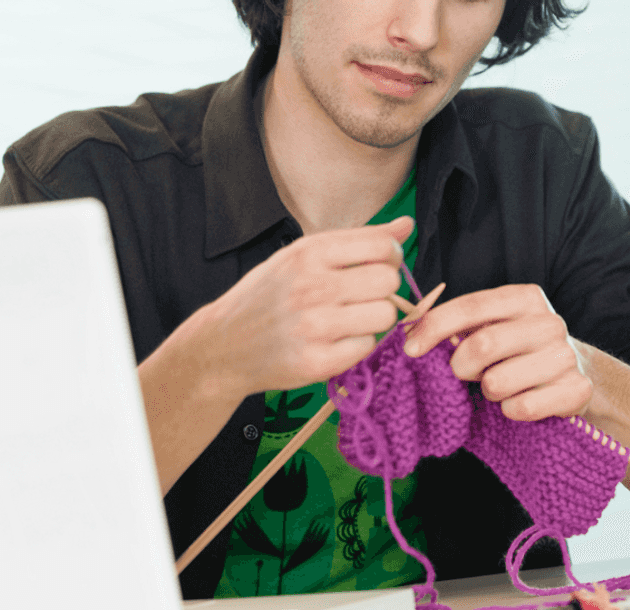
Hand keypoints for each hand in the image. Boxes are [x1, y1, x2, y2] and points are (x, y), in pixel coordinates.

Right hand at [205, 216, 414, 395]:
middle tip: (360, 298)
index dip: (389, 259)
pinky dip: (356, 346)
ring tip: (347, 321)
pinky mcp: (315, 362)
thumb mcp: (301, 256)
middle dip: (382, 291)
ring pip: (383, 316)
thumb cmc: (268, 296)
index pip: (382, 248)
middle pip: (388, 282)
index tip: (376, 268)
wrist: (223, 346)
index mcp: (308, 253)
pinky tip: (334, 342)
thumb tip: (406, 227)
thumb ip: (356, 241)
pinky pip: (366, 347)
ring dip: (372, 320)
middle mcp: (310, 286)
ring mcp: (313, 326)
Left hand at [401, 284, 591, 420]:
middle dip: (460, 367)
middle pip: (482, 345)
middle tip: (464, 373)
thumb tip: (410, 330)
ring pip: (498, 382)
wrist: (573, 377)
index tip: (410, 349)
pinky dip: (511, 410)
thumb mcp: (488, 328)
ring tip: (499, 385)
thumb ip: (454, 325)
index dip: (435, 327)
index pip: (471, 306)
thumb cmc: (515, 352)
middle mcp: (549, 322)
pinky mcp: (576, 390)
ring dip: (488, 391)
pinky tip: (520, 401)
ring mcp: (566, 356)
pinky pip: (521, 407)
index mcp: (525, 298)